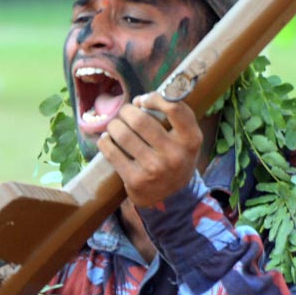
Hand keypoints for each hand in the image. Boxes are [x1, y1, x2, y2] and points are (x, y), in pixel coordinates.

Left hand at [98, 92, 201, 206]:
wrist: (171, 196)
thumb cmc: (175, 156)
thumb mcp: (186, 137)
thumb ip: (172, 115)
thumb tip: (138, 101)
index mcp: (191, 139)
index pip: (174, 108)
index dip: (154, 98)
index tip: (144, 101)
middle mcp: (175, 155)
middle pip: (139, 119)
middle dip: (127, 111)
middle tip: (125, 113)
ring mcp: (155, 169)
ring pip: (122, 134)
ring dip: (113, 125)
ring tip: (115, 126)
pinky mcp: (136, 180)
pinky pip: (111, 152)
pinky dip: (105, 141)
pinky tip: (108, 140)